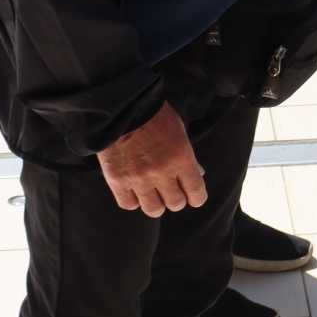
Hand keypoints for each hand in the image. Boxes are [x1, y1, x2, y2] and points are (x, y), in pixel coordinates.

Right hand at [96, 102, 207, 217]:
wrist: (123, 106)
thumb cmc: (155, 116)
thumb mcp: (180, 131)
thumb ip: (189, 156)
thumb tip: (198, 175)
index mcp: (181, 159)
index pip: (196, 193)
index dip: (197, 197)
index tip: (193, 196)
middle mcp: (162, 173)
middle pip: (175, 204)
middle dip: (176, 199)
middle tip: (171, 191)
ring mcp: (139, 179)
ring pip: (153, 210)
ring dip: (156, 203)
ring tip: (153, 193)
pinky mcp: (117, 181)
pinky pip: (129, 204)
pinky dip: (133, 200)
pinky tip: (135, 190)